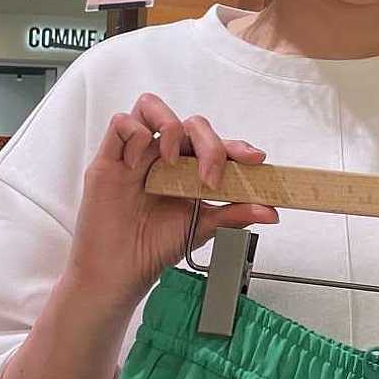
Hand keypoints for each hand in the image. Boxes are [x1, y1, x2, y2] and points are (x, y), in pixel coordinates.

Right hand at [64, 93, 278, 311]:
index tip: (255, 160)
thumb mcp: (203, 228)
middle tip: (211, 177)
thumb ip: (235, 214)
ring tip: (172, 160)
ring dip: (170, 126)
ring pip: (151, 107)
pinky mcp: (108, 160)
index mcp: (188, 168)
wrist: (120, 271)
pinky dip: (135, 135)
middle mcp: (163, 156)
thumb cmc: (155, 246)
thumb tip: (270, 211)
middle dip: (209, 143)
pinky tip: (138, 165)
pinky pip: (120, 124)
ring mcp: (136, 155)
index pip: (215, 143)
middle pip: (191, 124)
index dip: (236, 146)